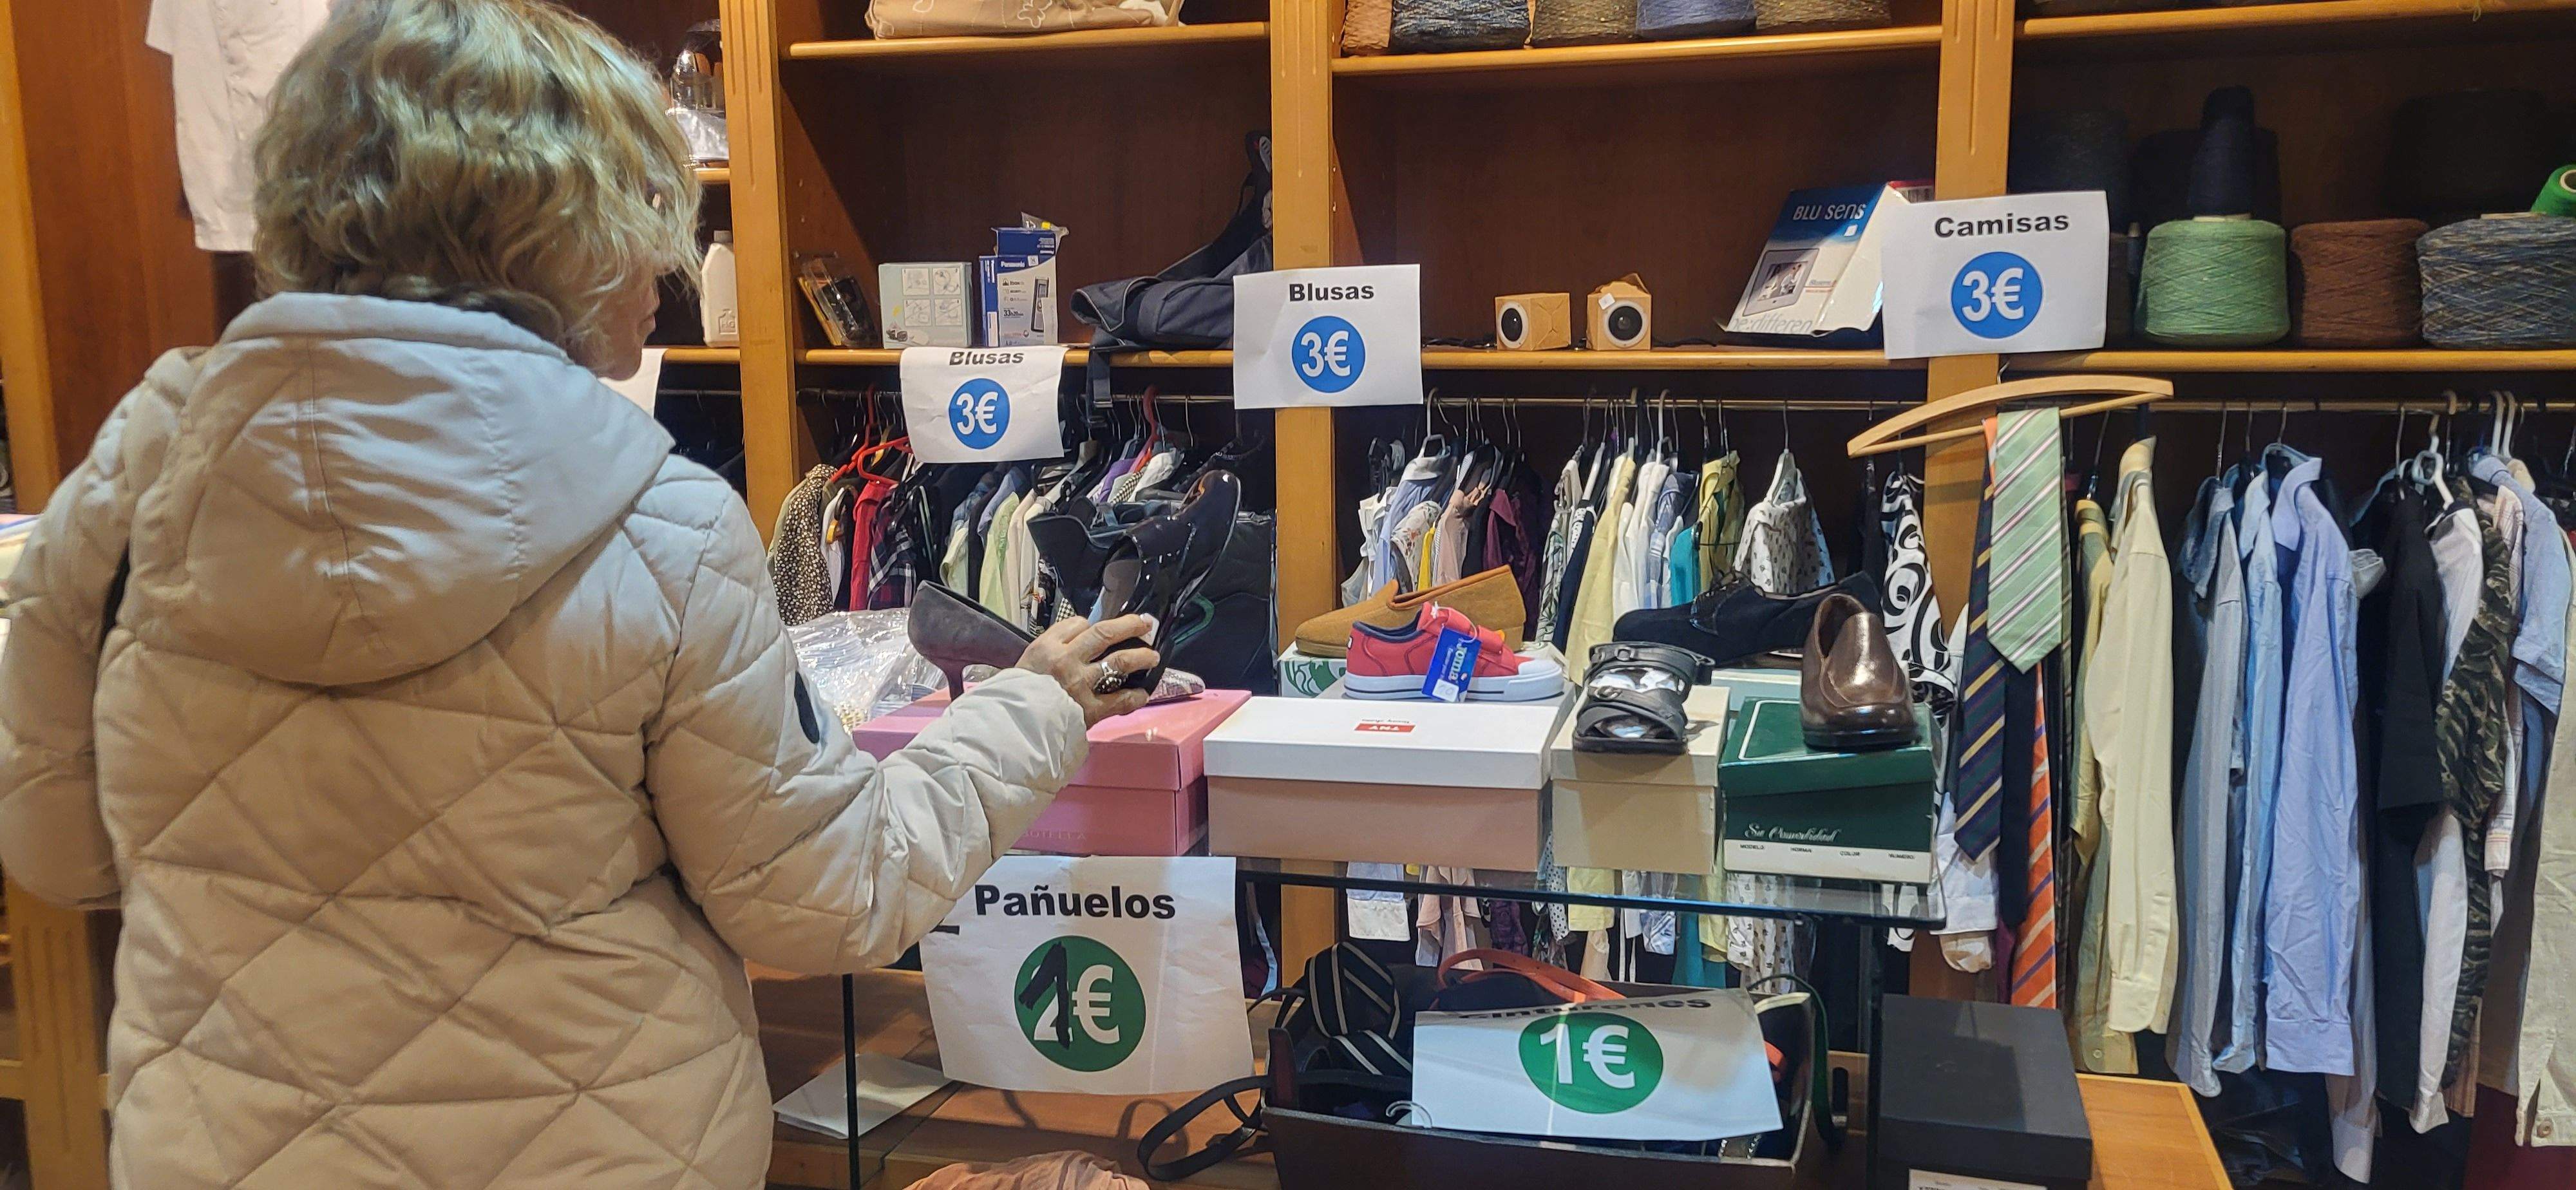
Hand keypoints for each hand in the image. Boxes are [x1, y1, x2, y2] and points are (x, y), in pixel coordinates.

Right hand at [1016, 614, 1159, 725]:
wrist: (1010, 730)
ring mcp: (1081, 684)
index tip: (1101, 628)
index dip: (1092, 624)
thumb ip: (1050, 652)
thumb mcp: (1026, 664)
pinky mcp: (1090, 709)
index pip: (1077, 624)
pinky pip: (1120, 699)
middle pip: (1104, 634)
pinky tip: (1142, 694)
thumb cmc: (1015, 698)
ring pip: (1119, 661)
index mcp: (1046, 647)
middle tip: (1144, 624)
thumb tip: (1076, 642)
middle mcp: (1066, 660)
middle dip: (1128, 626)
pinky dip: (1135, 697)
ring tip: (1152, 656)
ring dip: (1140, 656)